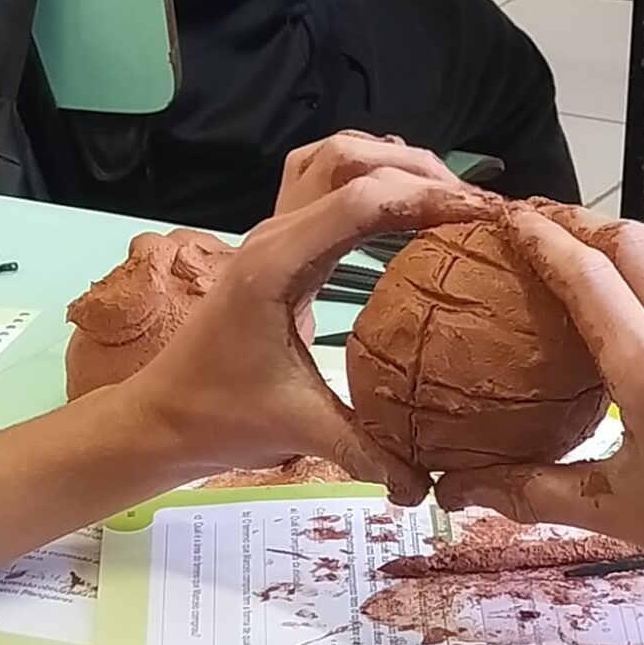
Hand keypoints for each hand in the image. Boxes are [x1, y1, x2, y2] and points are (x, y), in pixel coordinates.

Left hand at [120, 162, 495, 501]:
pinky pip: (320, 180)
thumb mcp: (298, 431)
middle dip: (415, 169)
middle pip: (347, 158)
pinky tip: (398, 201)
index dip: (425, 196)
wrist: (161, 416)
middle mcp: (275, 231)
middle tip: (474, 205)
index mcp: (279, 262)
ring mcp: (272, 230)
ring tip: (445, 194)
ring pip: (331, 157)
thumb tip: (426, 487)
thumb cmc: (219, 416)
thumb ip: (364, 451)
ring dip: (389, 161)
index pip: (361, 201)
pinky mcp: (277, 243)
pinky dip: (364, 174)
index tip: (482, 215)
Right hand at [434, 215, 643, 644]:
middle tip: (548, 230)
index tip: (511, 218)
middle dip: (582, 226)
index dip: (542, 236)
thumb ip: (535, 491)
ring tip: (606, 250)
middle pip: (630, 239)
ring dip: (635, 237)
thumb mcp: (620, 513)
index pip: (585, 273)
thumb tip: (460, 490)